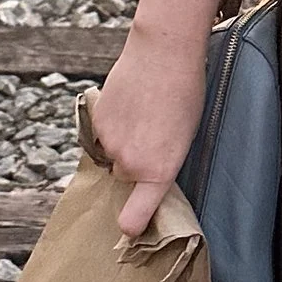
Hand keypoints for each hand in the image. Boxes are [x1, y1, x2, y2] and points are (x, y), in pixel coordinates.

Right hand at [90, 35, 207, 235]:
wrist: (163, 53)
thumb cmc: (185, 93)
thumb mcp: (185, 136)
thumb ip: (162, 162)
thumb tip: (147, 172)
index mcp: (159, 171)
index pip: (136, 214)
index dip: (131, 223)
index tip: (128, 229)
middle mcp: (131, 163)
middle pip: (125, 176)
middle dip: (133, 163)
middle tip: (152, 136)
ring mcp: (110, 142)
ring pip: (111, 153)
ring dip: (121, 141)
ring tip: (142, 113)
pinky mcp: (97, 122)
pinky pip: (100, 133)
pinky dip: (110, 124)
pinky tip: (127, 102)